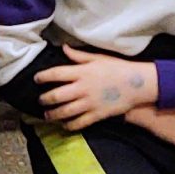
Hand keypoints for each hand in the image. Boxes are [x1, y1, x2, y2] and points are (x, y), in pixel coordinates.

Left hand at [36, 47, 158, 128]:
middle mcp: (83, 88)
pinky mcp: (97, 115)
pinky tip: (64, 125)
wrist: (137, 84)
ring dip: (53, 114)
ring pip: (66, 112)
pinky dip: (69, 125)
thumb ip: (79, 56)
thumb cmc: (117, 68)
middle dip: (45, 99)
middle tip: (40, 100)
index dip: (43, 77)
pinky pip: (80, 123)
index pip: (56, 74)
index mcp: (82, 72)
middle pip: (57, 95)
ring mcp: (90, 103)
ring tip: (47, 115)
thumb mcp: (98, 58)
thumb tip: (63, 48)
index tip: (36, 79)